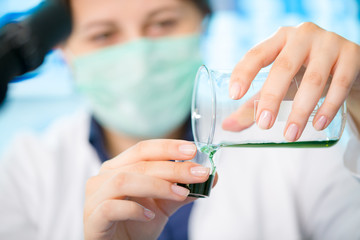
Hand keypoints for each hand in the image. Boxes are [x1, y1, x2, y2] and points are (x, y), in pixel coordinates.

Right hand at [83, 139, 215, 239]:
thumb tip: (211, 177)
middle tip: (199, 173)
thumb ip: (183, 189)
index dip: (168, 147)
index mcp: (119, 166)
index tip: (193, 150)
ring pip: (124, 181)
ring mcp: (95, 196)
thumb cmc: (137, 223)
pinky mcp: (92, 217)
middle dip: (173, 168)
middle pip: (139, 164)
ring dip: (157, 185)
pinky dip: (135, 210)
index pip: (143, 149)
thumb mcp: (163, 204)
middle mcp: (104, 176)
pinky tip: (150, 216)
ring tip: (181, 194)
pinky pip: (111, 208)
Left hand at [229, 22, 359, 140]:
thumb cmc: (302, 74)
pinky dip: (328, 107)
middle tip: (264, 124)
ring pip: (313, 79)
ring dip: (300, 111)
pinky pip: (340, 83)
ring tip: (290, 135)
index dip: (244, 73)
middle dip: (272, 98)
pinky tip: (317, 125)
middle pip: (283, 67)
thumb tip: (227, 126)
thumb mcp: (278, 85)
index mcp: (278, 39)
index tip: (234, 96)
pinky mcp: (352, 55)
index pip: (257, 54)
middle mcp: (302, 36)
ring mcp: (329, 43)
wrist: (345, 64)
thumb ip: (253, 104)